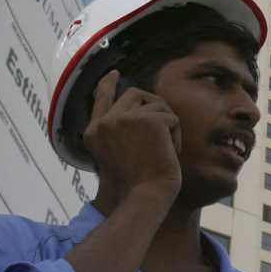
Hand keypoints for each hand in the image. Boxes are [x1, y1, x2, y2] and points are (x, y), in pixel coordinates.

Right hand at [83, 71, 181, 206]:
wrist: (143, 198)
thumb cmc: (136, 186)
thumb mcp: (119, 156)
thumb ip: (121, 132)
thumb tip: (141, 109)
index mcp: (94, 132)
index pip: (101, 98)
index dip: (109, 83)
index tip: (114, 74)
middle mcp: (105, 122)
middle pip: (135, 94)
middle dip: (154, 106)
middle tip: (166, 126)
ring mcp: (124, 119)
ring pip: (157, 105)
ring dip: (167, 126)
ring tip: (165, 150)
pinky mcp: (148, 120)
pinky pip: (172, 118)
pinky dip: (177, 136)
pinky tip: (170, 153)